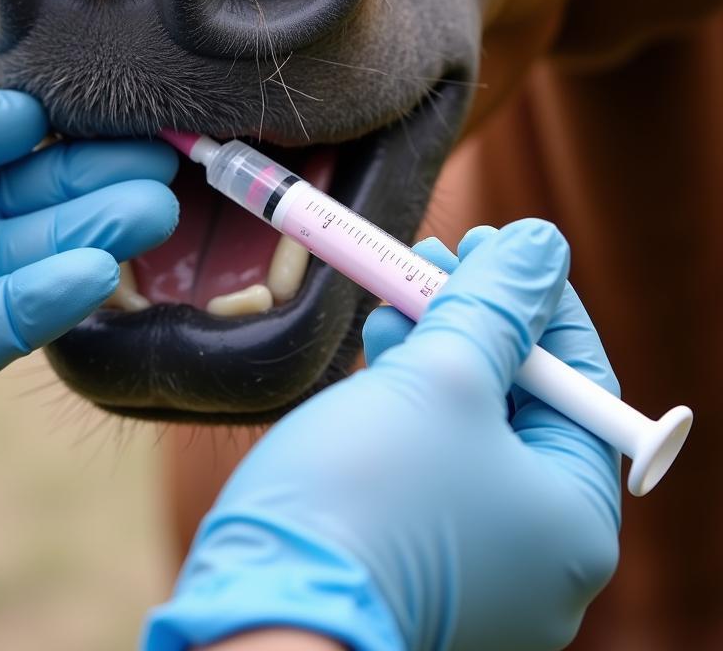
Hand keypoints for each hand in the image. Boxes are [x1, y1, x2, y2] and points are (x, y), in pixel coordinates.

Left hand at [0, 56, 177, 466]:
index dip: (59, 144)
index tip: (126, 128)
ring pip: (15, 268)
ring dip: (86, 241)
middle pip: (18, 210)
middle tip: (165, 172)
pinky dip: (41, 302)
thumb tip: (21, 123)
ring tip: (153, 212)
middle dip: (90, 189)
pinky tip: (96, 271)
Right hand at [145, 220, 621, 650]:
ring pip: (466, 425)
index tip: (497, 245)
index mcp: (574, 521)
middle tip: (435, 258)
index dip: (539, 303)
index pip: (581, 386)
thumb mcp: (445, 377)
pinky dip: (407, 396)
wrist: (266, 602)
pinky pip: (428, 456)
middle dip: (475, 321)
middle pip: (520, 403)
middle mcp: (534, 552)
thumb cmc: (370, 493)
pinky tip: (378, 347)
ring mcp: (471, 559)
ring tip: (394, 294)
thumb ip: (498, 306)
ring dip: (434, 349)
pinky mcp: (412, 554)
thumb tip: (542, 244)